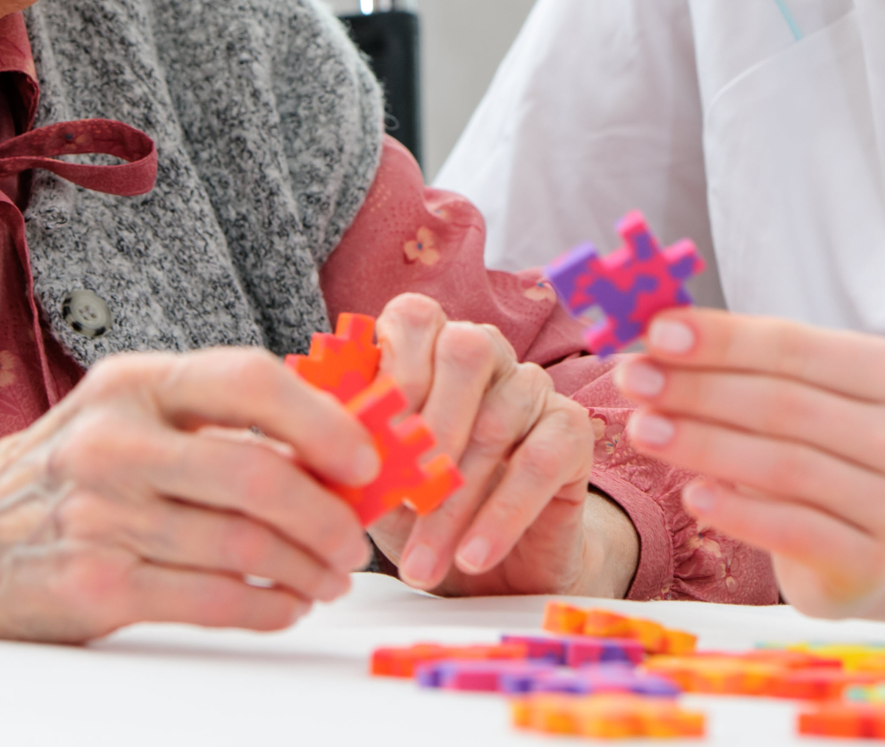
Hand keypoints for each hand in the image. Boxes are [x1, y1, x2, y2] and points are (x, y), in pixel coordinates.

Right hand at [0, 348, 379, 640]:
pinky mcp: (93, 585)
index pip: (249, 380)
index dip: (322, 420)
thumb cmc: (74, 469)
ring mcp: (100, 515)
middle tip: (355, 538)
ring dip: (306, 568)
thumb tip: (341, 437)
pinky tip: (285, 604)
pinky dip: (266, 606)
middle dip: (327, 513)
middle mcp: (115, 440)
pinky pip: (210, 599)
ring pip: (242, 545)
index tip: (365, 456)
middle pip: (257, 475)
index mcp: (136, 381)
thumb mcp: (132, 410)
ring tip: (329, 575)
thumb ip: (218, 416)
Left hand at [362, 292, 622, 595]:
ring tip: (421, 564)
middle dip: (430, 428)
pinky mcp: (571, 430)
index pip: (415, 316)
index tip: (370, 439)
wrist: (493, 568)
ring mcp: (532, 387)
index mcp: (429, 348)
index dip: (392, 368)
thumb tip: (313, 444)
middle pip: (466, 349)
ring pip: (497, 421)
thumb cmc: (421, 509)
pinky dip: (502, 514)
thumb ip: (349, 451)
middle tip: (403, 500)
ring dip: (454, 501)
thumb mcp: (375, 482)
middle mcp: (486, 353)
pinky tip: (473, 556)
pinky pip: (541, 460)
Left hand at [615, 309, 884, 615]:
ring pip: (785, 466)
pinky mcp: (869, 562)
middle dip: (699, 390)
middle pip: (786, 405)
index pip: (796, 346)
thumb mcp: (795, 396)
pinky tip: (693, 495)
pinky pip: (794, 531)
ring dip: (704, 445)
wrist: (872, 545)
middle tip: (633, 380)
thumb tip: (657, 333)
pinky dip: (738, 511)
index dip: (723, 339)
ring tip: (642, 431)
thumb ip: (742, 363)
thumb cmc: (820, 451)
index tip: (656, 332)